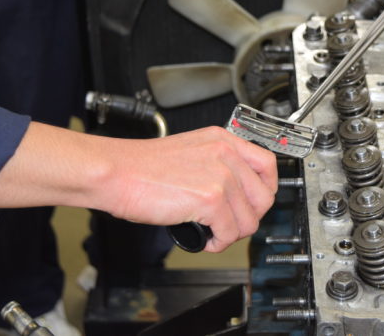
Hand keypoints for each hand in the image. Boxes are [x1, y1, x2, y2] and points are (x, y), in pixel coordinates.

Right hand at [103, 127, 278, 251]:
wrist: (116, 173)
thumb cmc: (142, 167)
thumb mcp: (190, 152)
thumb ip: (217, 165)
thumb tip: (235, 194)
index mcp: (222, 140)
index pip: (267, 165)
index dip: (264, 191)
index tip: (254, 204)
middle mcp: (226, 154)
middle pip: (264, 197)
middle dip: (248, 218)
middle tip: (228, 224)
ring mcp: (221, 175)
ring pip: (249, 221)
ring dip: (231, 234)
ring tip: (212, 232)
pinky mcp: (211, 198)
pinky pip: (229, 233)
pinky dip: (217, 243)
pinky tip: (204, 239)